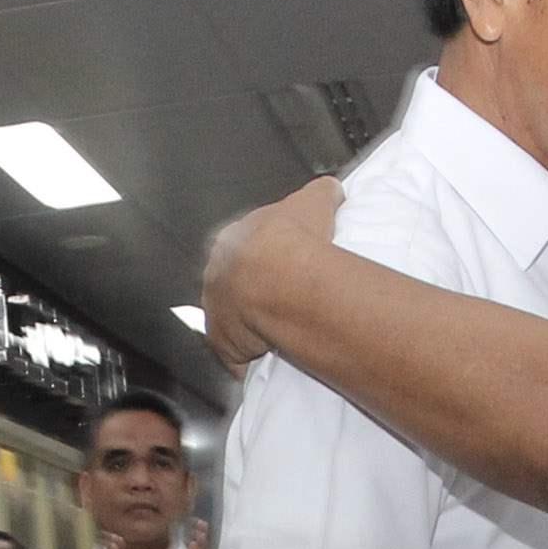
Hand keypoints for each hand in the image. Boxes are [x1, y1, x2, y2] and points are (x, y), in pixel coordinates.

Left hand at [199, 177, 344, 372]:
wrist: (280, 279)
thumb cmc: (293, 239)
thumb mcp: (313, 200)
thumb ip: (320, 193)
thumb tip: (331, 191)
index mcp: (232, 240)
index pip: (243, 250)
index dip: (263, 260)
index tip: (282, 268)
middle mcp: (216, 275)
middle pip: (233, 286)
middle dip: (252, 293)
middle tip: (283, 301)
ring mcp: (216, 311)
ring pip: (232, 321)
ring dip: (250, 326)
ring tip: (280, 329)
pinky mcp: (224, 344)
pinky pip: (236, 354)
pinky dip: (250, 357)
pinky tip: (271, 355)